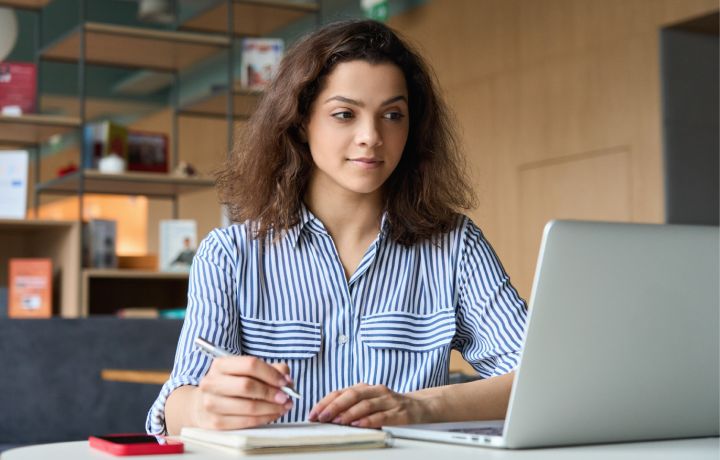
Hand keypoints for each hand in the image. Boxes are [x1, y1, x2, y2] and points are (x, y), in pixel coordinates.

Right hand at [192, 356, 294, 429]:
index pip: (250, 364)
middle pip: (247, 386)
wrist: (204, 404)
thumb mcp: (248, 372)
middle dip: (271, 392)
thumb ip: (271, 370)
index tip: (285, 381)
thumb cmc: (232, 385)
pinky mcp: (215, 422)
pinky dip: (263, 419)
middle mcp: (212, 382)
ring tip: (283, 407)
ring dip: (270, 408)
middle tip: (286, 397)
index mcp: (221, 364)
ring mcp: (211, 403)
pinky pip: (244, 422)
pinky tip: (272, 415)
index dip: (271, 373)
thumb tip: (287, 380)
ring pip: (248, 406)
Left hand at [307, 383, 431, 427]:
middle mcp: (376, 391)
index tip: (313, 413)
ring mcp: (388, 400)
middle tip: (321, 417)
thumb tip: (325, 416)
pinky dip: (369, 420)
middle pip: (352, 394)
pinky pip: (382, 416)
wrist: (419, 406)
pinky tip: (359, 425)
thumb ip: (350, 406)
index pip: (341, 392)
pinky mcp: (400, 412)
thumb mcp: (369, 402)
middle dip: (334, 406)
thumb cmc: (389, 406)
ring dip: (349, 413)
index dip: (325, 402)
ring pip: (365, 404)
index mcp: (365, 388)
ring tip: (337, 421)